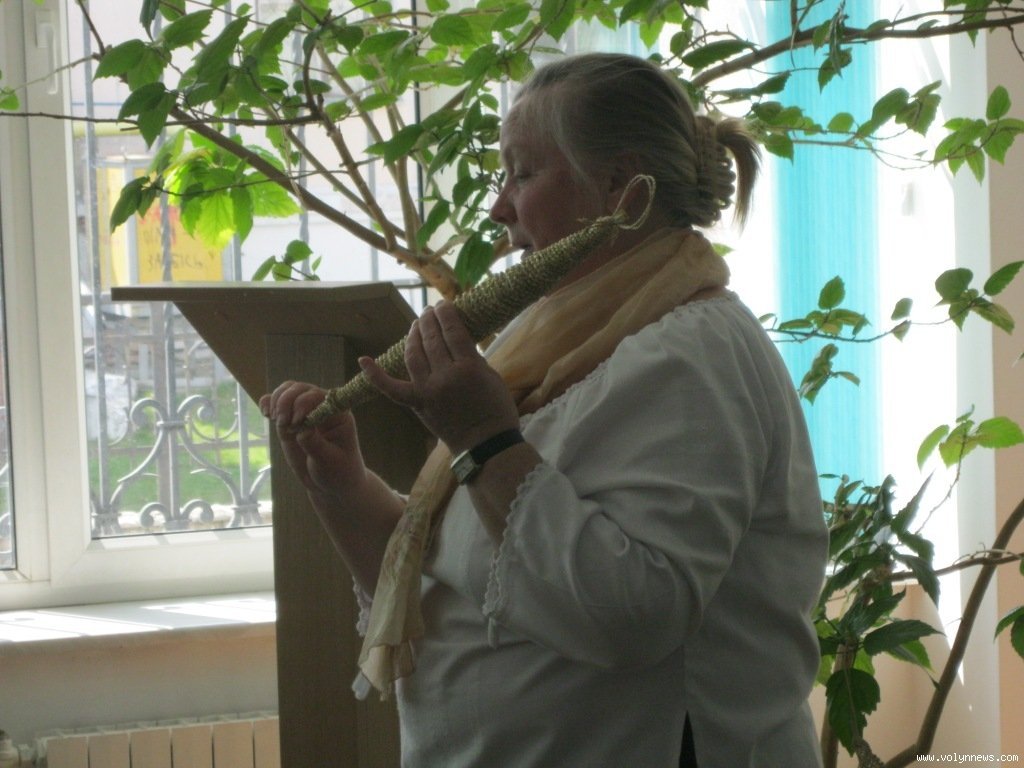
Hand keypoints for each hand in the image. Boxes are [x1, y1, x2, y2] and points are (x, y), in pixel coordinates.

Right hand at [259, 381, 367, 502]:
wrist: (331, 484)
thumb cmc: (337, 471)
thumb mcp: (328, 461)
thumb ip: (315, 444)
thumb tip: (302, 430)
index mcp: (338, 413)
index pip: (318, 396)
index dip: (303, 403)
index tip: (296, 422)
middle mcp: (322, 407)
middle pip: (300, 389)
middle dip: (286, 402)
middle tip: (282, 424)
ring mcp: (304, 412)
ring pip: (287, 392)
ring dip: (276, 401)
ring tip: (275, 419)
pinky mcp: (290, 420)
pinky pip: (277, 403)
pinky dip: (268, 403)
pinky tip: (265, 412)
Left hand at [359, 301, 519, 453]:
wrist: (485, 445)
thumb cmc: (496, 409)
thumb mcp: (491, 375)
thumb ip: (472, 356)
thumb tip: (455, 337)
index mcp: (468, 367)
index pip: (452, 330)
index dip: (445, 314)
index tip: (444, 304)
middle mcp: (444, 376)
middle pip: (431, 339)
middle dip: (429, 320)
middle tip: (429, 311)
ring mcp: (427, 390)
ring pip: (413, 354)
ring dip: (413, 335)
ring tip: (417, 325)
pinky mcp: (417, 404)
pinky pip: (391, 388)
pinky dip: (375, 374)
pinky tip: (364, 360)